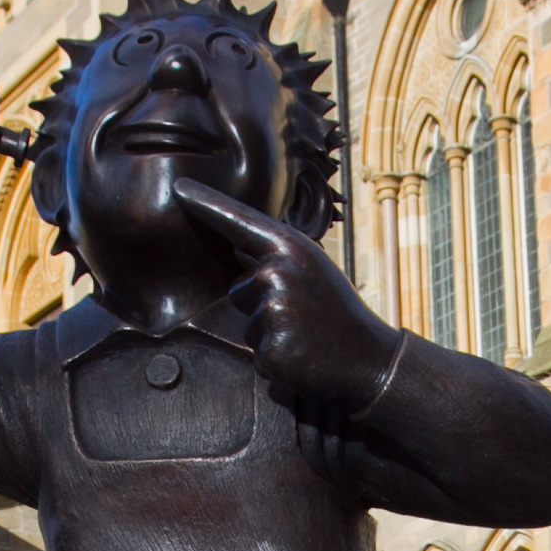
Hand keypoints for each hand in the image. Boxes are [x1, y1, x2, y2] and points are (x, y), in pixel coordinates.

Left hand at [172, 178, 403, 412]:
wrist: (371, 360)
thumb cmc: (339, 314)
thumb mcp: (314, 270)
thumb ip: (276, 258)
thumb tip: (234, 243)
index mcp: (291, 247)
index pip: (238, 220)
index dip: (205, 203)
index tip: (179, 188)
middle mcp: (277, 272)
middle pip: (239, 290)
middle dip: (263, 307)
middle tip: (305, 317)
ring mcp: (273, 310)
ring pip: (247, 325)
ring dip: (270, 336)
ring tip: (306, 337)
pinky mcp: (272, 349)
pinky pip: (257, 355)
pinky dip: (277, 361)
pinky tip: (304, 357)